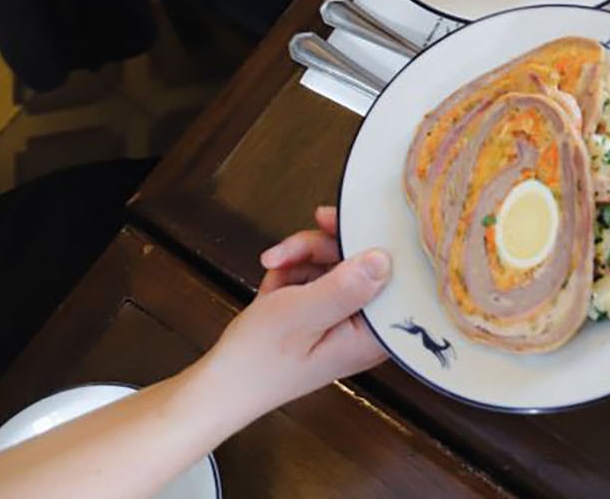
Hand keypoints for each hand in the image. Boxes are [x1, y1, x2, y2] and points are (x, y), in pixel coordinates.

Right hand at [191, 207, 389, 423]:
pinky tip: (272, 284)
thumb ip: (344, 287)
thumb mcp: (299, 315)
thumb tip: (383, 259)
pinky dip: (292, 272)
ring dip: (301, 259)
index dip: (372, 243)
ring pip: (335, 264)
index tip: (348, 222)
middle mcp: (364, 328)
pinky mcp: (322, 314)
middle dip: (321, 250)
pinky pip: (317, 276)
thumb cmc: (256, 361)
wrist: (217, 387)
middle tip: (287, 250)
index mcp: (371, 336)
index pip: (392, 277)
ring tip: (273, 268)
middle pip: (361, 264)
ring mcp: (343, 319)